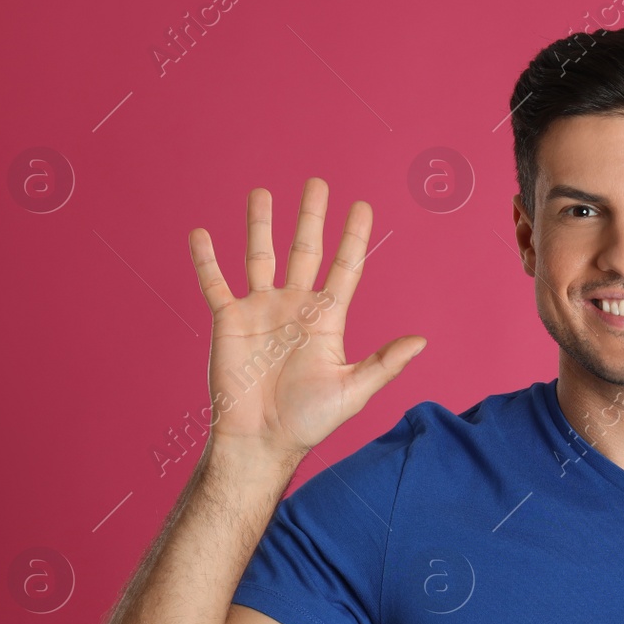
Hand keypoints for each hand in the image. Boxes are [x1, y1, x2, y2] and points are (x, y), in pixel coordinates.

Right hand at [187, 177, 425, 461]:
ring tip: (262, 192)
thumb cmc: (308, 421)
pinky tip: (201, 233)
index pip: (345, 267)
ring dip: (260, 224)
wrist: (261, 441)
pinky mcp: (229, 321)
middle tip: (317, 182)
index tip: (363, 206)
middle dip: (311, 217)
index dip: (354, 237)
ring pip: (260, 256)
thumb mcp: (353, 390)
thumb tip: (422, 341)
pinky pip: (215, 283)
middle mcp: (294, 307)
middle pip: (305, 250)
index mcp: (326, 319)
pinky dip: (206, 260)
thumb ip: (385, 363)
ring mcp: (261, 311)